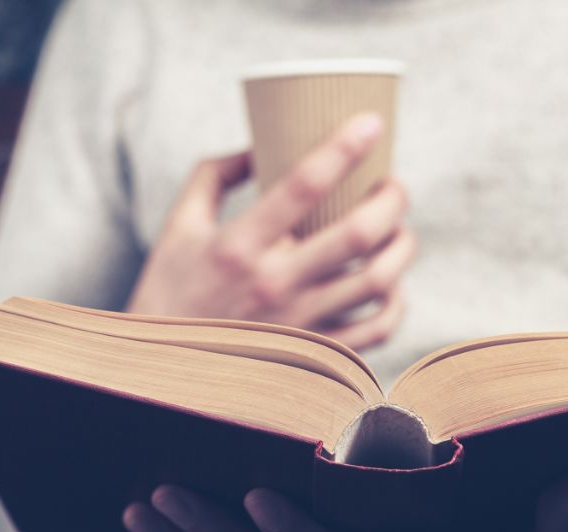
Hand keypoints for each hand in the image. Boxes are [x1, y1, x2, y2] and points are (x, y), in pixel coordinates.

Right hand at [125, 113, 413, 350]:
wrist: (164, 372)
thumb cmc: (172, 292)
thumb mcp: (179, 226)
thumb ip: (213, 176)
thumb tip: (259, 144)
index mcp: (238, 245)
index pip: (302, 185)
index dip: (344, 147)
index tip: (371, 123)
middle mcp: (274, 284)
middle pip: (358, 233)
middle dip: (391, 199)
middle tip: (394, 185)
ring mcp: (300, 323)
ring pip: (378, 281)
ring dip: (403, 246)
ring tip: (400, 231)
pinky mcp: (315, 354)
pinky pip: (378, 330)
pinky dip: (396, 303)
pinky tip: (390, 285)